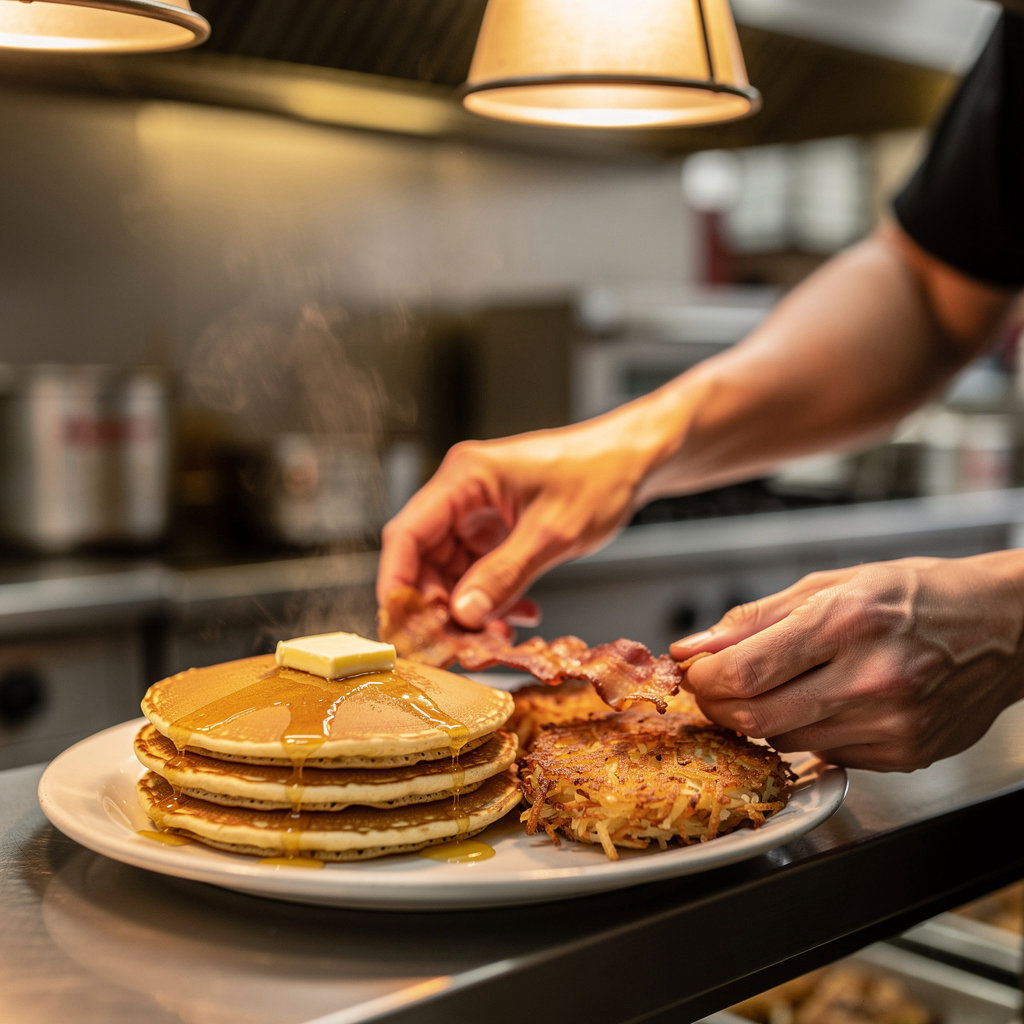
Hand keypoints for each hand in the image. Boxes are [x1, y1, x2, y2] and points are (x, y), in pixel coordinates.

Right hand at [377, 415, 653, 628]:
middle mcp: (463, 492)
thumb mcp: (552, 534)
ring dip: (469, 607)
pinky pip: (479, 569)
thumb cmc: (600, 476)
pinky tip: (517, 615)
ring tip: (495, 637)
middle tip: (457, 645)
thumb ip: (504, 574)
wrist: (636, 460)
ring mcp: (480, 510)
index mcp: (465, 477)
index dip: (397, 583)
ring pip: (451, 569)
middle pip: (424, 557)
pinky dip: (493, 596)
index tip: (401, 626)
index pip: (407, 534)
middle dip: (439, 605)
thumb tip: (464, 614)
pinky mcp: (498, 526)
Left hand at [670, 555, 1023, 770]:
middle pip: (755, 718)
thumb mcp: (830, 585)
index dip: (703, 679)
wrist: (1005, 627)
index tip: (695, 671)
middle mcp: (872, 678)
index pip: (744, 673)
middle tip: (714, 687)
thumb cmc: (917, 595)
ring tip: (777, 685)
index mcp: (848, 621)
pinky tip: (823, 702)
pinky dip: (805, 732)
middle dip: (717, 706)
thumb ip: (753, 619)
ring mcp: (891, 724)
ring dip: (759, 718)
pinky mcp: (904, 754)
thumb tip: (692, 649)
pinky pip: (824, 754)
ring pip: (783, 740)